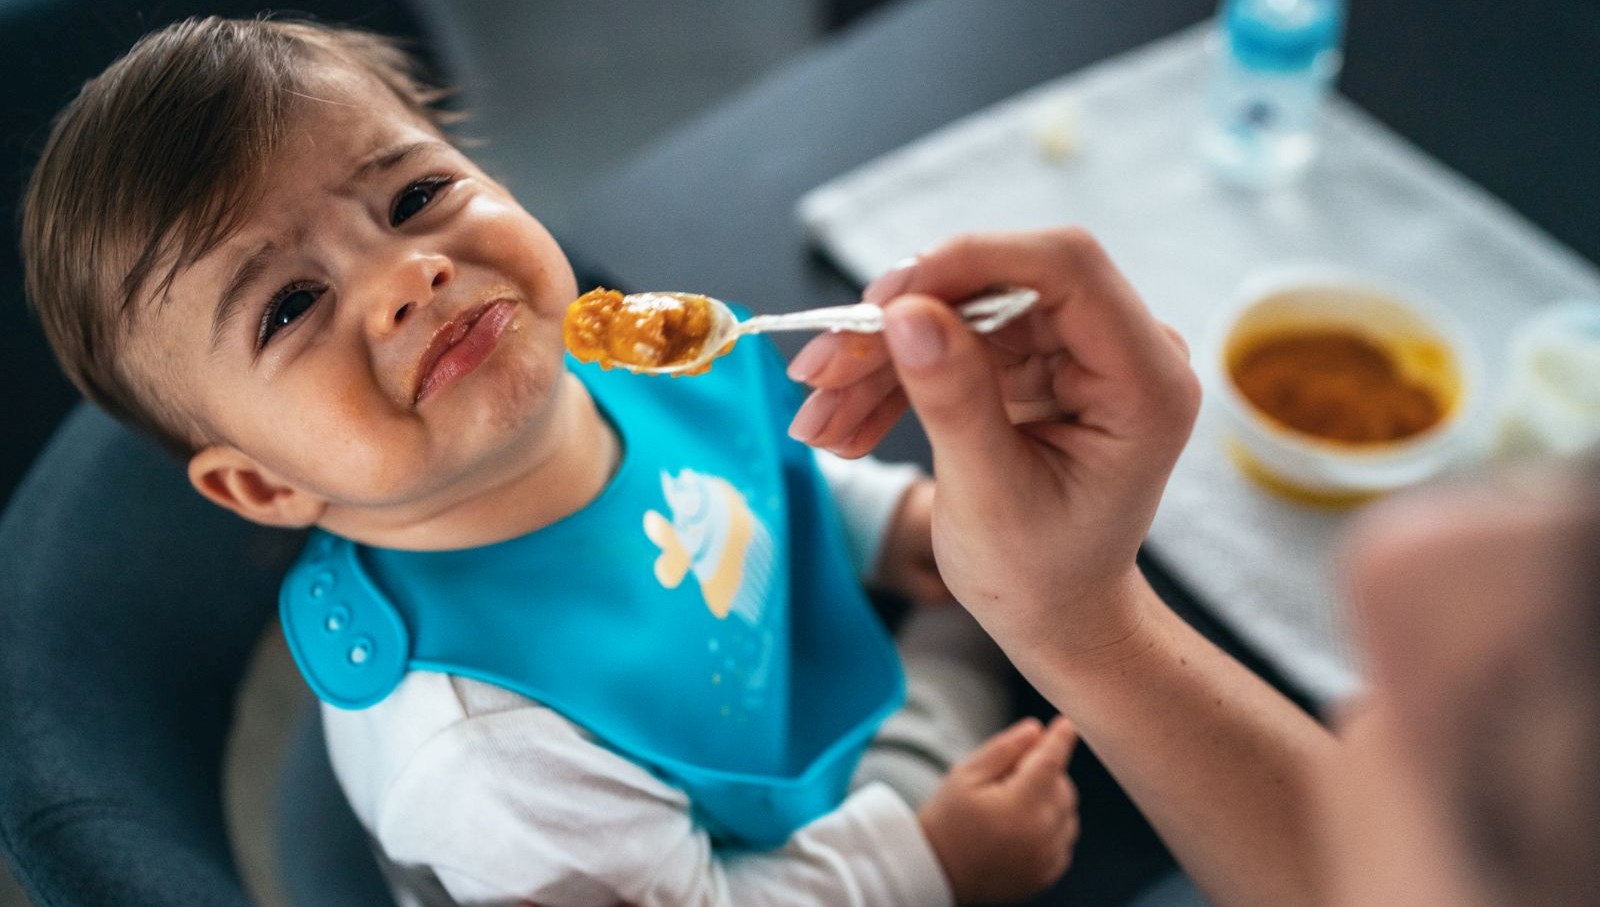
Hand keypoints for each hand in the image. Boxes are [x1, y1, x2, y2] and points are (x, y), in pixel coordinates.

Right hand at [787, 229, 1199, 665]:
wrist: (1055, 612)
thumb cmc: (1040, 574)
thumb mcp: (991, 497)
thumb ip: (954, 400)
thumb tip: (904, 314)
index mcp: (1145, 381)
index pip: (1066, 268)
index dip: (971, 262)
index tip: (884, 299)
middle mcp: (1120, 350)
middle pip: (996, 286)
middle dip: (898, 324)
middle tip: (817, 371)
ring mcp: (1074, 352)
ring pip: (958, 313)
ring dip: (877, 361)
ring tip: (814, 419)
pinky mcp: (1034, 363)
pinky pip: (949, 343)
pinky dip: (891, 381)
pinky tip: (840, 423)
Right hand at [918, 716, 1079, 904]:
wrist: (936, 871)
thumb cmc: (948, 819)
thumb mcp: (965, 775)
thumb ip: (1003, 749)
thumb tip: (1036, 730)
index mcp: (1019, 806)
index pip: (1050, 763)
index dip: (1059, 740)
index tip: (1066, 724)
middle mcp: (1040, 835)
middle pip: (1063, 787)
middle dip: (1045, 773)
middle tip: (1010, 776)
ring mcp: (1047, 858)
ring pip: (1068, 813)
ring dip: (1051, 799)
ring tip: (1014, 804)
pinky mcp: (1048, 873)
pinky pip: (1064, 838)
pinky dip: (1052, 826)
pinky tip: (1022, 826)